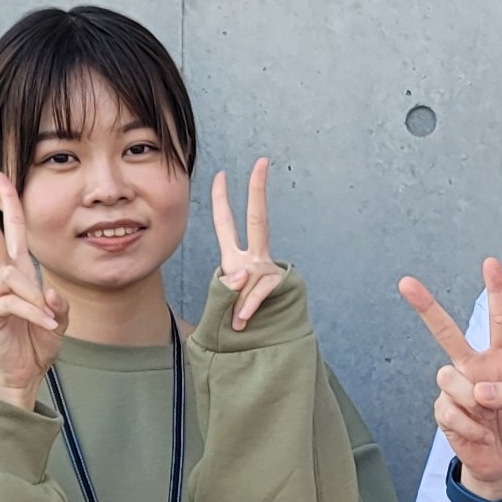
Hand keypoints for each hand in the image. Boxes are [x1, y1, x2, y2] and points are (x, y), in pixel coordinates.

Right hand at [0, 172, 66, 409]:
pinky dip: (34, 314)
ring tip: (48, 320)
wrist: (23, 373)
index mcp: (17, 273)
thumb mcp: (59, 318)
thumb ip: (57, 303)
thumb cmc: (37, 342)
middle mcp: (0, 279)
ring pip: (13, 277)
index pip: (11, 231)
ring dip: (35, 298)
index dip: (7, 204)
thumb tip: (48, 294)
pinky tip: (45, 325)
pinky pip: (14, 303)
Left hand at [211, 158, 288, 329]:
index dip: (221, 200)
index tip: (221, 174)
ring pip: (249, 275)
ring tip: (236, 322)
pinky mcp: (280, 285)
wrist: (267, 340)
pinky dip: (247, 309)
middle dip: (258, 190)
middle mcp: (255, 258)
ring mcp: (269, 270)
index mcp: (236, 258)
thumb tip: (244, 276)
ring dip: (238, 304)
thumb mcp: (223, 302)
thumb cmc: (239, 320)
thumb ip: (227, 289)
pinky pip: (258, 293)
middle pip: (259, 218)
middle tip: (261, 162)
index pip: (226, 224)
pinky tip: (242, 322)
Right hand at [399, 259, 501, 499]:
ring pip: (448, 378)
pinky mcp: (445, 412)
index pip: (499, 321)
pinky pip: (448, 410)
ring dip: (470, 401)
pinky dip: (468, 426)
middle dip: (426, 307)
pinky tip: (480, 434)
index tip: (491, 263)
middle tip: (406, 283)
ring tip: (487, 419)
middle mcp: (475, 368)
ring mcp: (457, 389)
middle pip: (446, 333)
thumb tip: (479, 390)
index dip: (496, 291)